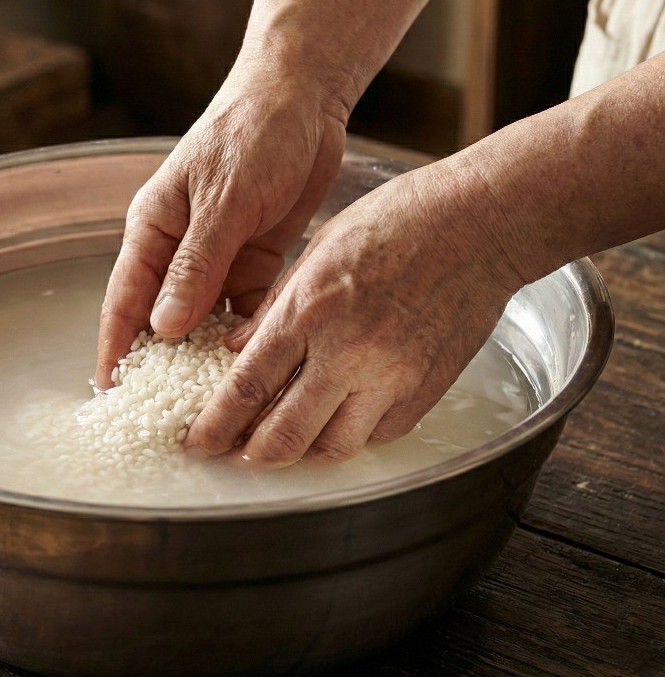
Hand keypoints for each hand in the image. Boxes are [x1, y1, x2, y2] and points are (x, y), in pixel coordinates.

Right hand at [95, 57, 347, 389]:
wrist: (305, 97)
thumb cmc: (253, 133)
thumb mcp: (224, 199)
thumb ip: (196, 264)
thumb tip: (165, 327)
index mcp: (155, 228)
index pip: (125, 299)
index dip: (116, 348)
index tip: (111, 394)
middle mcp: (181, 248)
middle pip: (163, 317)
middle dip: (165, 363)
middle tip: (170, 412)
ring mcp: (219, 256)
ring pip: (206, 319)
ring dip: (210, 355)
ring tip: (216, 401)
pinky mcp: (256, 258)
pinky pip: (247, 307)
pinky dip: (249, 333)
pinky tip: (255, 364)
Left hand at [185, 161, 525, 463]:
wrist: (480, 224)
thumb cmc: (398, 221)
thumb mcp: (318, 250)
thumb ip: (275, 307)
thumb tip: (236, 350)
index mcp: (310, 310)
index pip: (248, 386)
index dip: (215, 425)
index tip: (196, 442)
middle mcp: (347, 353)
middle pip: (284, 435)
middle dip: (249, 454)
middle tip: (231, 454)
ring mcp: (391, 378)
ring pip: (332, 448)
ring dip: (299, 454)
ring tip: (279, 446)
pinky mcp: (424, 391)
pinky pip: (375, 436)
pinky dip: (346, 438)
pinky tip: (331, 424)